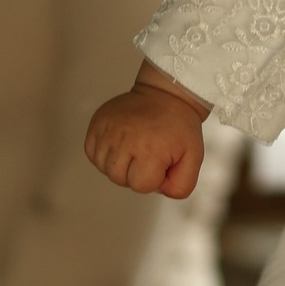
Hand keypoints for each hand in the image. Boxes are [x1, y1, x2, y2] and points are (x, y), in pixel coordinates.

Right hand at [85, 74, 207, 197]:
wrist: (166, 94)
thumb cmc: (179, 127)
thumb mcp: (193, 158)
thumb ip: (181, 186)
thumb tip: (157, 191)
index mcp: (149, 150)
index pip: (140, 186)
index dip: (153, 178)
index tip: (161, 160)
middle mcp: (124, 140)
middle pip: (118, 178)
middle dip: (134, 172)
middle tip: (147, 153)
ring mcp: (108, 130)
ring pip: (103, 167)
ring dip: (118, 163)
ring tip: (133, 147)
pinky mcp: (97, 122)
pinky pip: (91, 152)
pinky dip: (103, 152)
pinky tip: (119, 143)